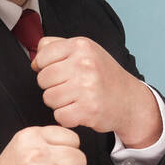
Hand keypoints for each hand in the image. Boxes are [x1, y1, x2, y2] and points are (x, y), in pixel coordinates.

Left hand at [30, 35, 155, 142]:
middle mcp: (85, 64)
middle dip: (52, 86)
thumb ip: (56, 48)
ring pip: (48, 98)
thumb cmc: (104, 76)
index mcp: (81, 46)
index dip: (46, 67)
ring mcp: (87, 87)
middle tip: (70, 87)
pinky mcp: (89, 109)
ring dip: (58, 103)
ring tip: (75, 99)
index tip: (59, 71)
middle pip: (42, 79)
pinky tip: (79, 110)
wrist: (130, 100)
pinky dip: (67, 117)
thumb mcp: (85, 52)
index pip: (42, 56)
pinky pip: (59, 116)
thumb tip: (34, 61)